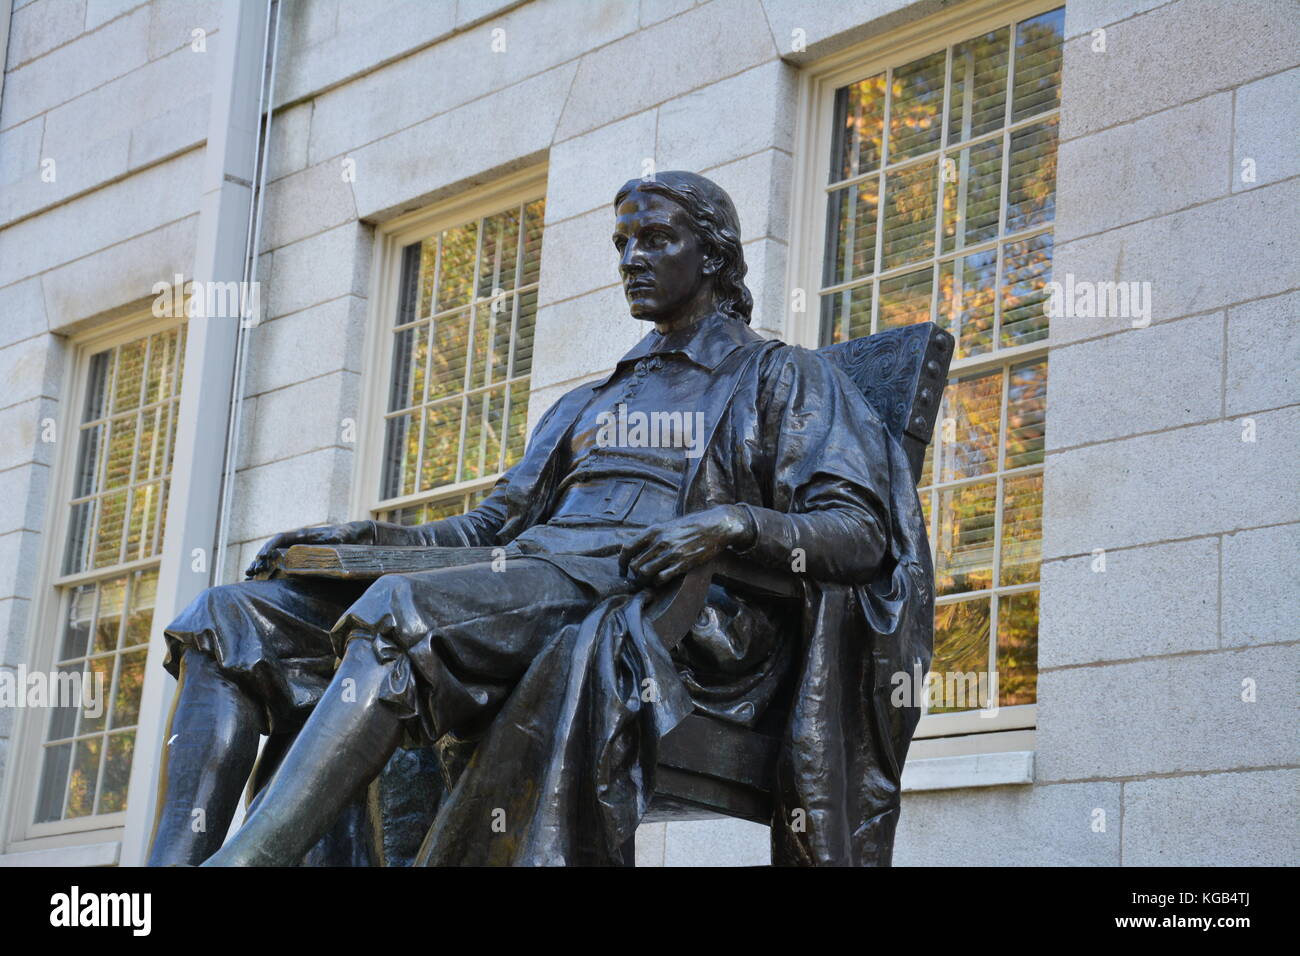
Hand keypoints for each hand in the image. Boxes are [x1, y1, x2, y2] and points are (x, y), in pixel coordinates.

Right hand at [245, 521, 371, 578]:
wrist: (355, 537)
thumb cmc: (348, 534)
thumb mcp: (343, 535)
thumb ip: (338, 537)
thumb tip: (336, 539)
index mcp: (303, 534)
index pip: (280, 538)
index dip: (269, 547)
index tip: (261, 558)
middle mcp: (296, 542)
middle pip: (272, 549)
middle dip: (259, 559)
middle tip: (250, 572)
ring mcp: (297, 552)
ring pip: (273, 559)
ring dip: (261, 567)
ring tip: (249, 578)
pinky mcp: (300, 561)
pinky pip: (282, 566)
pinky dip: (270, 573)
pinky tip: (260, 583)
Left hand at [618, 505, 752, 584]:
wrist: (715, 526)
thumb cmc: (691, 525)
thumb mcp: (668, 525)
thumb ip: (652, 536)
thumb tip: (636, 548)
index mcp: (654, 530)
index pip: (627, 549)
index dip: (622, 562)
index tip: (624, 569)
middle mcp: (660, 542)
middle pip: (635, 564)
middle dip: (634, 574)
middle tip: (637, 578)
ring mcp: (671, 553)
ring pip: (645, 573)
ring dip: (644, 580)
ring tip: (648, 581)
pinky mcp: (682, 563)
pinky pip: (661, 578)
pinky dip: (657, 582)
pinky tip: (660, 580)